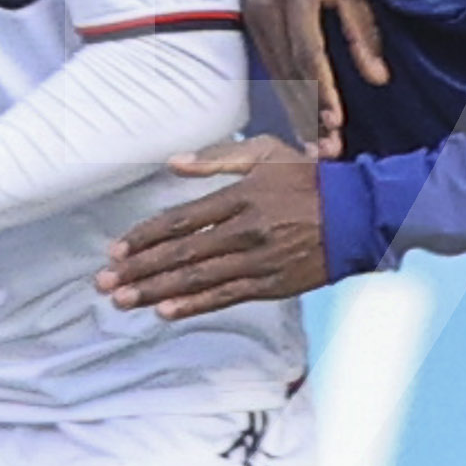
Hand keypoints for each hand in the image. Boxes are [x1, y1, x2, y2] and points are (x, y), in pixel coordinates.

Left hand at [97, 138, 330, 319]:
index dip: (144, 237)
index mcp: (241, 196)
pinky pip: (225, 297)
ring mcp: (259, 261)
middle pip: (181, 254)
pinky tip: (165, 312)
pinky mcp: (272, 285)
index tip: (115, 250)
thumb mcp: (266, 153)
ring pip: (198, 279)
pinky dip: (193, 305)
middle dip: (138, 270)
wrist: (361, 215)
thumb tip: (174, 163)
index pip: (181, 220)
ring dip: (156, 292)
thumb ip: (218, 160)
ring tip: (123, 301)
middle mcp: (245, 231)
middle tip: (105, 283)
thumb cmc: (310, 178)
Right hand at [241, 0, 386, 157]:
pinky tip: (300, 124)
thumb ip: (362, 30)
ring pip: (277, 78)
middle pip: (289, 74)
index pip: (308, 52)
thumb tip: (380, 79)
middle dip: (308, 115)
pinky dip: (287, 100)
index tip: (336, 120)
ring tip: (315, 149)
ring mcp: (251, 23)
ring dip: (297, 115)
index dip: (321, 88)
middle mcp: (267, 12)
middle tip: (325, 153)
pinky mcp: (246, 31)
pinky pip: (270, 72)